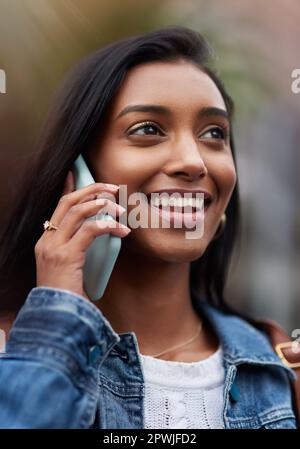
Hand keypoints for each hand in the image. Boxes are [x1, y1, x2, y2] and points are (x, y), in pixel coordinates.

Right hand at [34, 171, 129, 299]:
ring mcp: (54, 247)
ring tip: (120, 209)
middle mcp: (47, 240)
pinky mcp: (67, 256)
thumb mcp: (68, 268)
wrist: (57, 316)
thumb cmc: (66, 295)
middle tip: (113, 188)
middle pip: (68, 202)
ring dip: (102, 205)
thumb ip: (76, 249)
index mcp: (46, 240)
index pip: (57, 207)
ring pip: (78, 211)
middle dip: (92, 190)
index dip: (68, 188)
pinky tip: (121, 231)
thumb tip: (95, 233)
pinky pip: (90, 230)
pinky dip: (108, 226)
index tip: (76, 173)